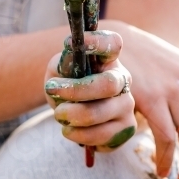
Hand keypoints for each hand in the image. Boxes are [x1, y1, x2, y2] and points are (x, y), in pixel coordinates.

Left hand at [44, 29, 136, 151]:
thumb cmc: (68, 84)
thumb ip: (63, 62)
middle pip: (108, 84)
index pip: (112, 44)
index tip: (70, 42)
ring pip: (101, 113)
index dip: (97, 42)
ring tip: (59, 115)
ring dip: (73, 116)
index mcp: (107, 59)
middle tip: (52, 91)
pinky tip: (71, 130)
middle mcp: (122, 79)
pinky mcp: (126, 128)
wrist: (73, 110)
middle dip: (76, 91)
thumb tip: (70, 52)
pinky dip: (80, 135)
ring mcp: (126, 104)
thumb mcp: (59, 70)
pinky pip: (103, 136)